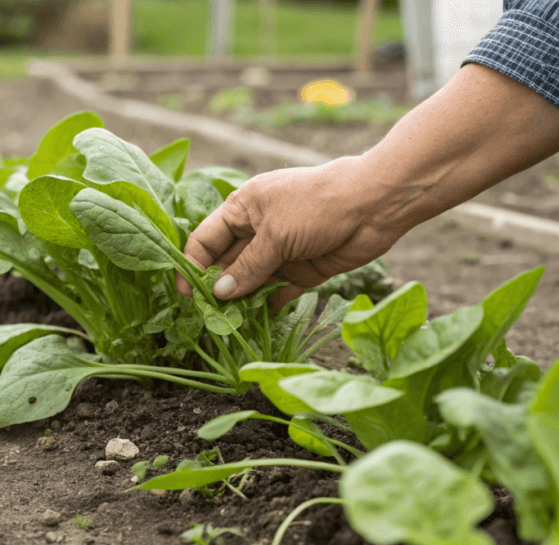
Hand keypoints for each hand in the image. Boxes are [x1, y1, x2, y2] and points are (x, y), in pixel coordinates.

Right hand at [176, 156, 406, 308]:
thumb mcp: (275, 235)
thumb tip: (219, 293)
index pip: (207, 238)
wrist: (373, 206)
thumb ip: (247, 267)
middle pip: (227, 262)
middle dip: (217, 287)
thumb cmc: (317, 206)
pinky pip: (278, 290)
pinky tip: (258, 321)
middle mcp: (259, 229)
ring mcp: (281, 250)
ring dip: (242, 300)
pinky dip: (268, 304)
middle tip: (206, 316)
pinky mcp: (303, 269)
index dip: (193, 264)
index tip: (185, 293)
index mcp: (244, 208)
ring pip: (252, 280)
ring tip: (228, 325)